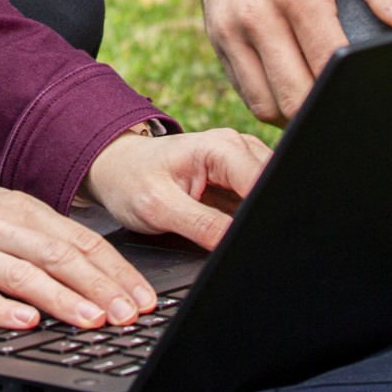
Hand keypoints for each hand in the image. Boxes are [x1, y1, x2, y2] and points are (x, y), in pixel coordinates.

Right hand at [0, 169, 156, 331]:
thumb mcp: (5, 210)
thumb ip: (45, 235)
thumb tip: (98, 266)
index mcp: (20, 208)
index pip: (80, 241)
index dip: (115, 270)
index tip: (142, 296)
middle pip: (57, 256)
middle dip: (98, 287)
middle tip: (127, 314)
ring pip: (21, 274)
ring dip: (59, 299)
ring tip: (90, 319)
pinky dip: (0, 308)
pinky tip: (24, 322)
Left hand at [80, 126, 272, 249]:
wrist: (118, 169)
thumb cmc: (132, 180)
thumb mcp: (159, 207)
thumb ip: (202, 225)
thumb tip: (235, 243)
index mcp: (222, 148)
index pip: (264, 184)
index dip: (263, 216)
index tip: (250, 239)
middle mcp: (239, 149)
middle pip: (274, 189)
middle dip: (262, 218)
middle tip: (230, 237)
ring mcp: (242, 164)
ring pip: (269, 198)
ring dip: (256, 219)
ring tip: (219, 228)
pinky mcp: (240, 181)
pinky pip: (257, 203)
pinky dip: (248, 219)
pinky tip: (226, 226)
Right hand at [195, 0, 391, 122]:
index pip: (328, 65)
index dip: (353, 88)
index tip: (374, 93)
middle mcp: (256, 13)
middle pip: (294, 96)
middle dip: (326, 108)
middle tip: (353, 104)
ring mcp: (229, 26)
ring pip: (263, 103)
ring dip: (295, 111)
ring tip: (323, 100)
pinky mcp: (215, 32)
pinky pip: (242, 86)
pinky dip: (268, 96)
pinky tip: (293, 84)